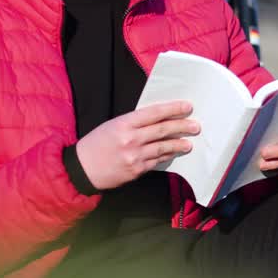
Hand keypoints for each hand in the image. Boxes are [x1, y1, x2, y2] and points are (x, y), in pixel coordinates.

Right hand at [75, 101, 198, 190]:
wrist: (81, 169)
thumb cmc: (96, 143)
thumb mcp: (112, 125)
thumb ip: (134, 122)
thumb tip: (158, 119)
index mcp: (124, 123)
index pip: (154, 113)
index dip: (173, 109)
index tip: (187, 107)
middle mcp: (131, 139)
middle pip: (162, 130)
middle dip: (182, 127)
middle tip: (196, 126)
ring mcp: (134, 156)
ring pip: (163, 147)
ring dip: (178, 144)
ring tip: (189, 143)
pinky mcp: (136, 170)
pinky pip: (156, 161)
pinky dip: (166, 156)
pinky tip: (173, 153)